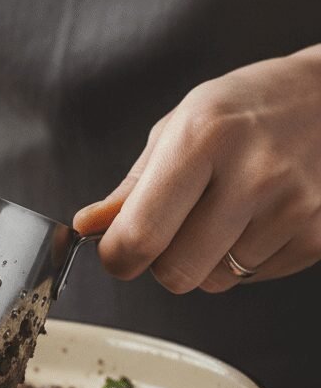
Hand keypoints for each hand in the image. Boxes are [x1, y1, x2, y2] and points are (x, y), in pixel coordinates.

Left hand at [74, 45, 320, 291]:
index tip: (116, 252)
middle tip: (171, 233)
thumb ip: (133, 185)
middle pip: (176, 272)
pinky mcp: (319, 234)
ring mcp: (293, 206)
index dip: (117, 257)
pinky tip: (258, 217)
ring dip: (207, 259)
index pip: (141, 234)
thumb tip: (90, 226)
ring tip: (226, 211)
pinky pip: (254, 277)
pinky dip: (245, 259)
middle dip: (160, 263)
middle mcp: (252, 172)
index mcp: (203, 137)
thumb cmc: (252, 107)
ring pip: (215, 280)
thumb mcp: (183, 126)